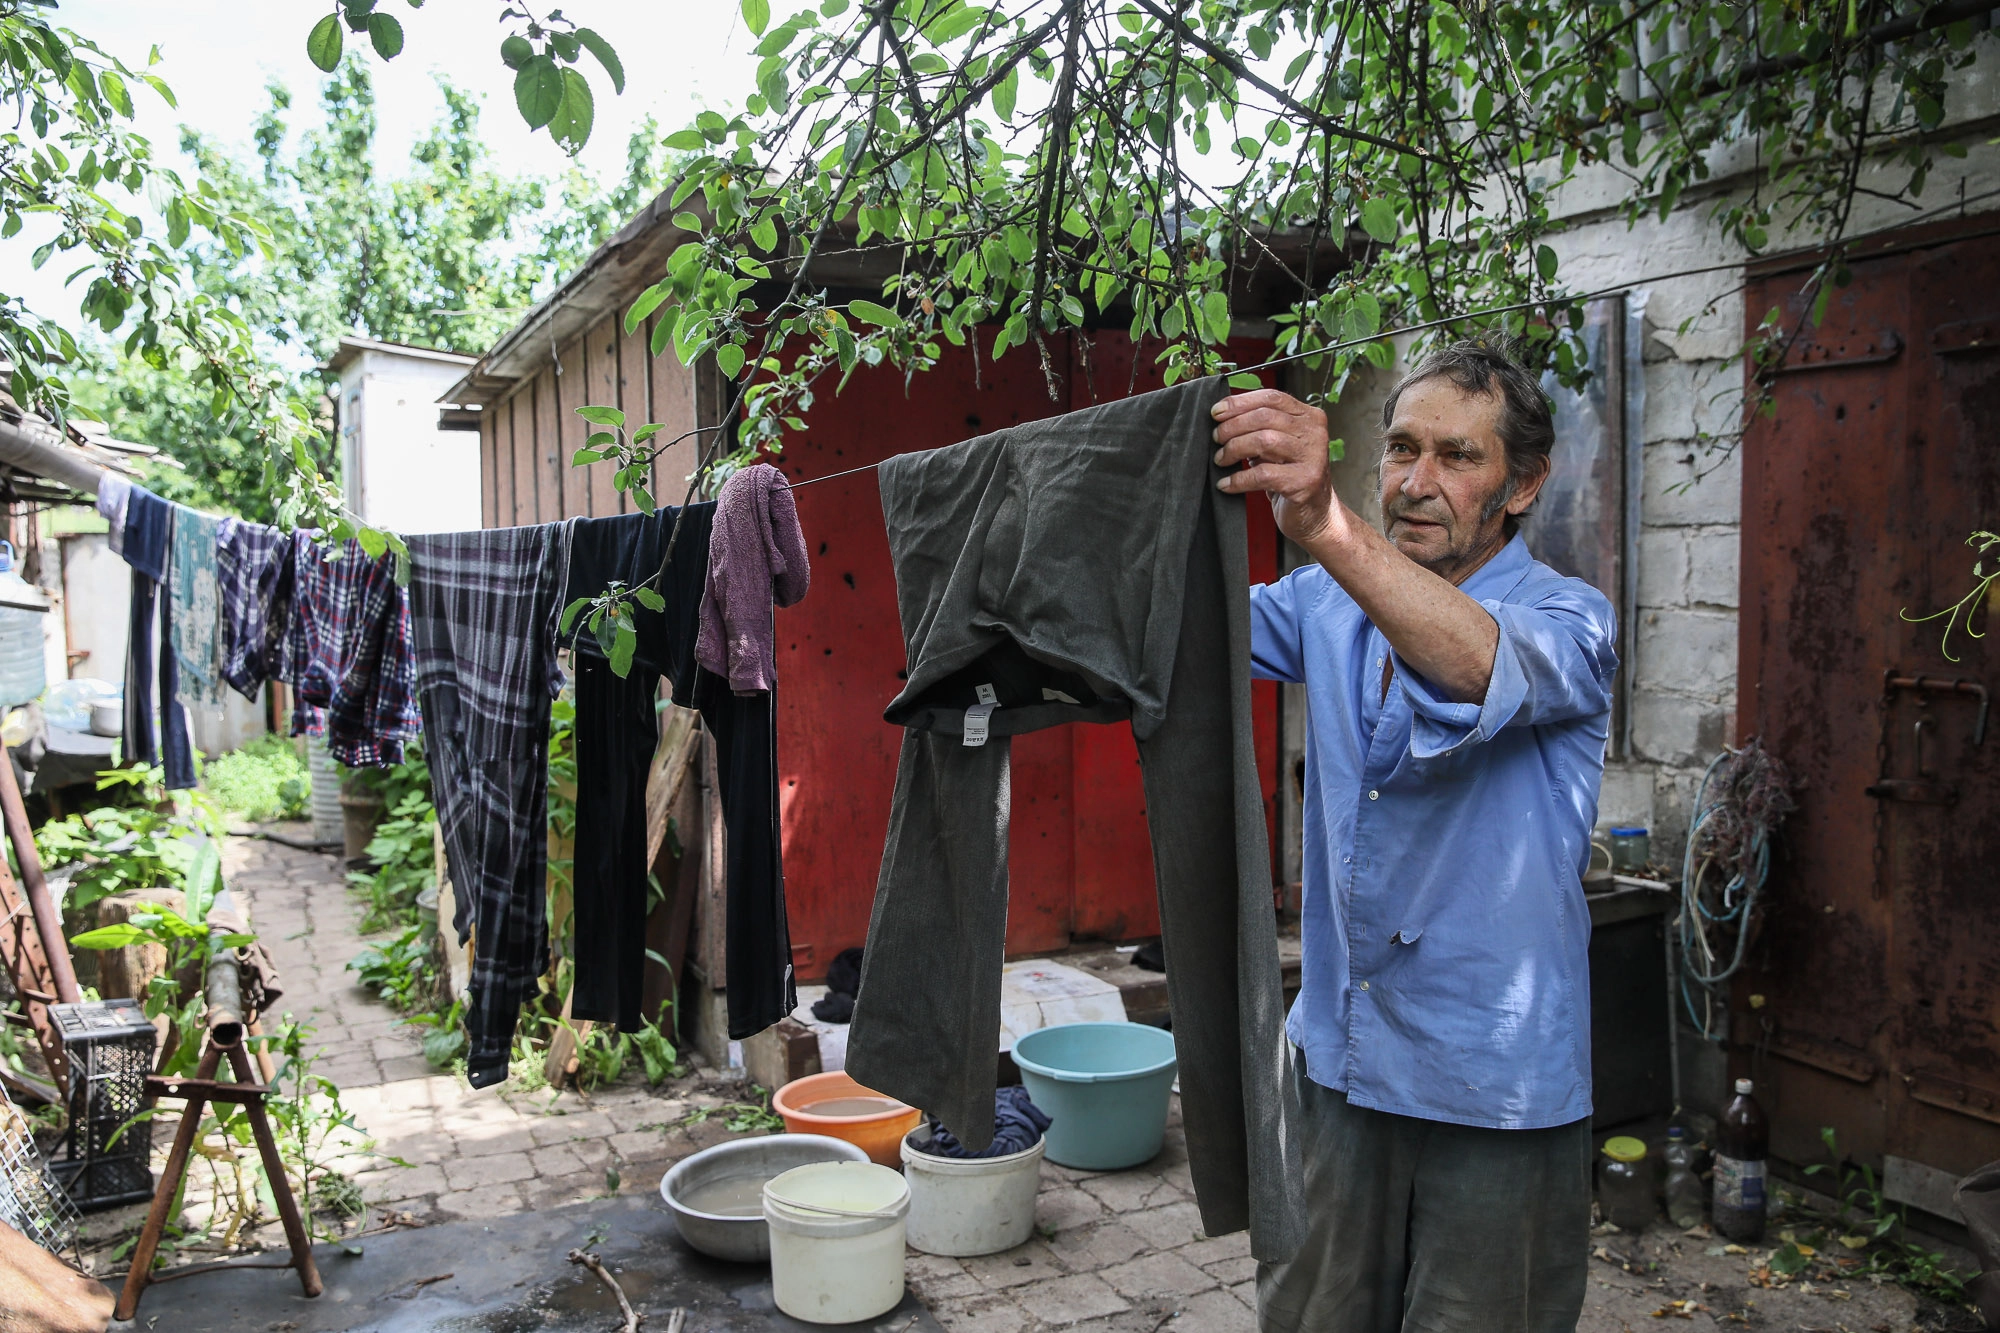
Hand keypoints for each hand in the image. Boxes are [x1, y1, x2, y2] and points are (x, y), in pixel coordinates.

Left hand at [1210, 389, 1347, 549]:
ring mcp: (1313, 457)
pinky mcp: (1305, 482)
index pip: (1272, 398)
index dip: (1240, 402)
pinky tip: (1226, 484)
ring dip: (1234, 449)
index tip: (1216, 412)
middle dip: (1232, 426)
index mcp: (1310, 417)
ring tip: (1221, 459)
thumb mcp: (1280, 445)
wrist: (1316, 514)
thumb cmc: (1292, 477)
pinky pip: (1262, 474)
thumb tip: (1223, 417)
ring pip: (1263, 441)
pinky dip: (1238, 479)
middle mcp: (1315, 433)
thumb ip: (1262, 428)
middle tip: (1216, 438)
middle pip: (1264, 417)